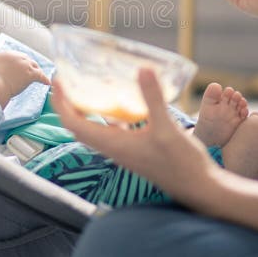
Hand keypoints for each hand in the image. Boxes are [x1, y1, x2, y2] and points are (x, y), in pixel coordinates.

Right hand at [0, 50, 49, 107]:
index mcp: (4, 54)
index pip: (16, 57)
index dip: (20, 63)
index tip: (21, 68)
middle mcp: (15, 56)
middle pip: (27, 59)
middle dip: (30, 65)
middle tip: (32, 72)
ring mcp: (24, 64)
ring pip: (34, 66)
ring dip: (37, 71)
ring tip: (41, 77)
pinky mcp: (30, 73)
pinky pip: (40, 75)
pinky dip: (44, 79)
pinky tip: (47, 83)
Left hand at [52, 68, 219, 203]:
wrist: (199, 188)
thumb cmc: (182, 163)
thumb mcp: (166, 128)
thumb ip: (153, 99)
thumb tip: (143, 69)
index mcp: (113, 145)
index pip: (74, 124)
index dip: (61, 102)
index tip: (58, 80)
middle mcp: (113, 148)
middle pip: (78, 125)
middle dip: (67, 103)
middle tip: (66, 79)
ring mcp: (124, 149)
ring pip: (94, 128)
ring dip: (85, 109)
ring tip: (86, 85)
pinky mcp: (135, 149)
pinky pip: (112, 130)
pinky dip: (107, 114)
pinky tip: (118, 100)